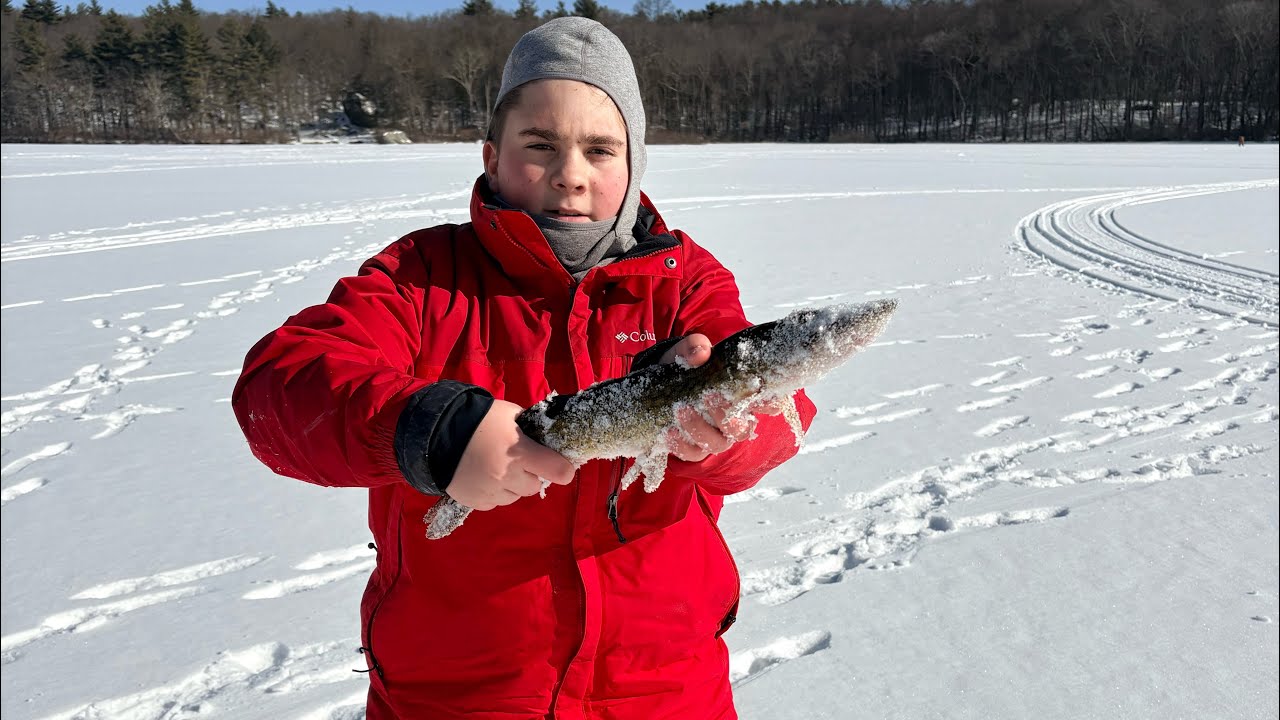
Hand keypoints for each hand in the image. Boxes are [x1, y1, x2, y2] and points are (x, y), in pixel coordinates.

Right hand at [448, 399, 575, 510]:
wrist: (435, 434)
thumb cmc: (477, 419)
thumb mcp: (509, 415)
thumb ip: (529, 429)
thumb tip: (544, 440)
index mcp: (521, 452)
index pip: (558, 471)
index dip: (563, 469)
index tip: (560, 466)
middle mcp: (508, 476)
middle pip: (533, 486)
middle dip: (529, 475)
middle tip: (516, 461)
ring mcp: (490, 491)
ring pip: (514, 497)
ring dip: (511, 486)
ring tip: (495, 467)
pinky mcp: (475, 502)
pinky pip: (494, 502)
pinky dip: (493, 492)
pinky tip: (482, 476)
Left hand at [658, 334, 786, 462]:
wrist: (656, 386)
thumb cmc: (684, 368)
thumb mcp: (686, 352)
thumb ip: (695, 347)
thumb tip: (702, 352)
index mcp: (742, 396)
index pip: (770, 404)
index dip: (769, 401)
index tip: (755, 389)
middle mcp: (734, 420)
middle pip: (743, 429)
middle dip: (727, 415)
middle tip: (709, 395)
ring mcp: (715, 437)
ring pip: (719, 444)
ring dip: (700, 429)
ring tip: (681, 409)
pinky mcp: (694, 449)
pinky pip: (692, 454)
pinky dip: (681, 444)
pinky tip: (668, 430)